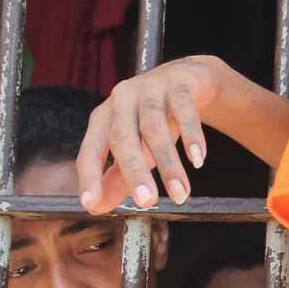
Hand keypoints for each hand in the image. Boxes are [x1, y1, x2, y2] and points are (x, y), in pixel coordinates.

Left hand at [76, 56, 228, 210]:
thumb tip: (97, 208)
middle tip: (147, 202)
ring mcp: (150, 88)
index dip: (89, 176)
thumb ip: (116, 178)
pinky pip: (185, 109)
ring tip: (181, 193)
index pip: (91, 150)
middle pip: (124, 137)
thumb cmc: (154, 120)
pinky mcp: (179, 83)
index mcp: (104, 118)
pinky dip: (192, 135)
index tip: (90, 203)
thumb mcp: (134, 149)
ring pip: (155, 127)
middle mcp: (122, 100)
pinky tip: (198, 159)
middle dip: (135, 172)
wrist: (188, 79)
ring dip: (169, 163)